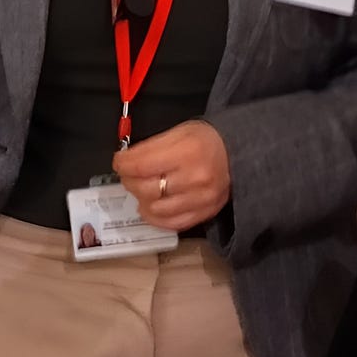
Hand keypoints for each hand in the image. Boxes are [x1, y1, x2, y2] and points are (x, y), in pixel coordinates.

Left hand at [112, 120, 230, 229]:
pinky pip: (172, 224)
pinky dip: (155, 218)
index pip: (141, 165)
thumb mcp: (178, 132)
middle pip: (146, 189)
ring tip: (143, 190)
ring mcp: (201, 199)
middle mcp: (195, 178)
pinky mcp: (205, 213)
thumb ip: (150, 147)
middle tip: (129, 175)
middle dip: (130, 181)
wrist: (237, 154)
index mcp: (187, 152)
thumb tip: (125, 162)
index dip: (123, 165)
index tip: (119, 162)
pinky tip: (151, 207)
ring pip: (156, 209)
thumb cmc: (205, 141)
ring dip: (142, 200)